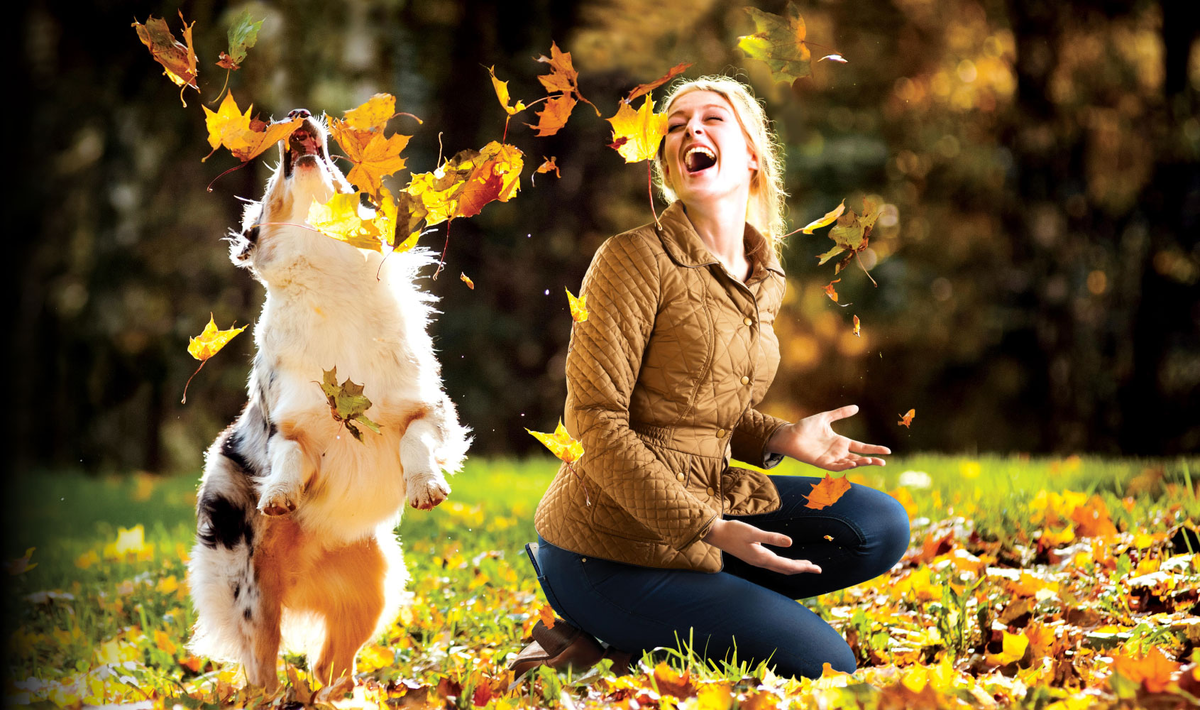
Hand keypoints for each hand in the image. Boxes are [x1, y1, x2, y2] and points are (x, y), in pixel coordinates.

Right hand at [702, 519, 821, 574]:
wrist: (716, 534)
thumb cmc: (734, 531)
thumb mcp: (753, 532)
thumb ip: (772, 538)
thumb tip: (790, 543)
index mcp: (763, 558)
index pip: (788, 565)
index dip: (803, 567)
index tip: (816, 568)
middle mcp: (761, 562)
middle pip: (786, 569)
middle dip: (802, 568)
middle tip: (817, 569)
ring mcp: (757, 560)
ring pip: (780, 567)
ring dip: (794, 566)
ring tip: (807, 565)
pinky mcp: (754, 556)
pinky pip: (774, 563)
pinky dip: (785, 563)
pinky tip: (787, 559)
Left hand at [766, 404, 888, 470]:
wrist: (789, 434)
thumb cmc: (805, 427)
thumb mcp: (825, 417)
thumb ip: (840, 413)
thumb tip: (856, 407)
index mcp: (841, 442)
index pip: (862, 447)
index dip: (874, 449)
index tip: (887, 450)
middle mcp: (838, 452)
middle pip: (859, 457)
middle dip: (871, 460)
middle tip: (883, 461)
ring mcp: (831, 458)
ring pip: (849, 463)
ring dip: (859, 463)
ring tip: (870, 460)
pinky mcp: (822, 463)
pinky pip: (836, 467)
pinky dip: (844, 466)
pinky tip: (853, 463)